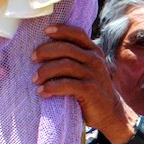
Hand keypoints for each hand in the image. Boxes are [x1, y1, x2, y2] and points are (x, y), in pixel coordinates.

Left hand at [32, 25, 137, 143]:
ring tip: (35, 80)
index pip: (77, 34)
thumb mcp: (88, 69)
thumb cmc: (92, 90)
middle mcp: (95, 60)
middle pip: (66, 48)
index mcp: (94, 52)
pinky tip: (43, 92)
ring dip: (45, 71)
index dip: (61, 30)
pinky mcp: (90, 90)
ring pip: (64, 65)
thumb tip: (45, 50)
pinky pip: (66, 84)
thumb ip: (75, 58)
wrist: (110, 113)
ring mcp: (93, 75)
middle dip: (45, 51)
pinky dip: (51, 88)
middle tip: (33, 59)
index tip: (45, 31)